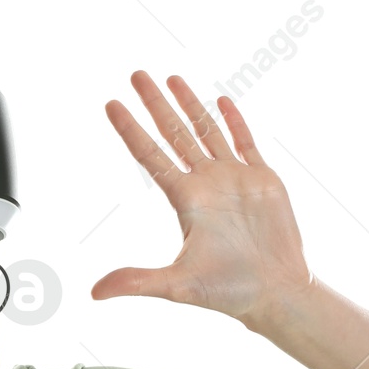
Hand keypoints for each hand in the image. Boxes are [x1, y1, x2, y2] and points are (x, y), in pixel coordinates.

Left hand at [90, 71, 315, 323]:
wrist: (275, 291)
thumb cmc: (228, 291)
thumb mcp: (177, 285)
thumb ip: (136, 281)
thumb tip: (94, 293)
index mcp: (185, 201)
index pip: (150, 155)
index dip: (131, 130)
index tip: (112, 104)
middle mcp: (205, 184)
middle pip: (174, 134)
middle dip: (155, 104)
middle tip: (136, 75)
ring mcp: (233, 179)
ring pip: (206, 131)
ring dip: (190, 105)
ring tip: (172, 78)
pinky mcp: (262, 179)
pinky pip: (245, 142)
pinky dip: (234, 121)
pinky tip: (221, 101)